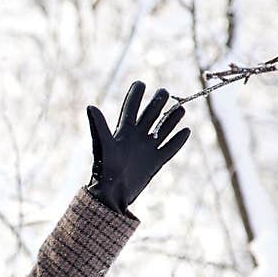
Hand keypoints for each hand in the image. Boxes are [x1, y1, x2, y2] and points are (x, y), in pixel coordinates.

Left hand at [85, 80, 190, 214]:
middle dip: (157, 103)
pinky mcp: (156, 161)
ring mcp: (147, 149)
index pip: (131, 108)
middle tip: (164, 91)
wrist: (112, 193)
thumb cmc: (104, 169)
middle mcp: (136, 138)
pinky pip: (169, 148)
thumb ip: (99, 126)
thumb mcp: (103, 145)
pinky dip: (178, 140)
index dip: (135, 96)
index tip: (140, 83)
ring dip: (171, 119)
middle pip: (149, 116)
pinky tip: (187, 131)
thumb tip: (90, 106)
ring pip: (162, 130)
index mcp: (123, 132)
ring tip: (181, 108)